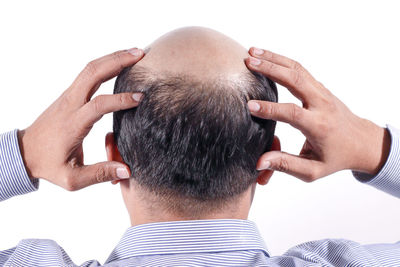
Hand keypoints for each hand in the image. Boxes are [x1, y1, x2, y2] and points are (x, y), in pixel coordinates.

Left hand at [18, 48, 143, 190]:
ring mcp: (68, 97)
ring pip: (90, 69)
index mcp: (72, 124)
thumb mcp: (72, 178)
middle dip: (117, 61)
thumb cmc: (49, 165)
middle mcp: (70, 105)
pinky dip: (105, 64)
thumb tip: (127, 171)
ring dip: (112, 58)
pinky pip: (88, 74)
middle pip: (92, 73)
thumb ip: (100, 174)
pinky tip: (119, 63)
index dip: (120, 99)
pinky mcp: (69, 95)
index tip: (140, 98)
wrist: (25, 152)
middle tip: (140, 55)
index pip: (98, 105)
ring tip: (135, 54)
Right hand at [245, 48, 390, 182]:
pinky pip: (299, 70)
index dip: (270, 108)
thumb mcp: (312, 170)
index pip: (292, 113)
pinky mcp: (319, 87)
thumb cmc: (336, 158)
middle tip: (248, 63)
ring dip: (274, 59)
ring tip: (252, 52)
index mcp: (319, 126)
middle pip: (295, 80)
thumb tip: (259, 163)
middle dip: (270, 69)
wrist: (362, 143)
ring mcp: (321, 92)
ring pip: (297, 69)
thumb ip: (285, 165)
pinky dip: (281, 61)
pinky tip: (266, 56)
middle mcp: (321, 104)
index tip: (249, 105)